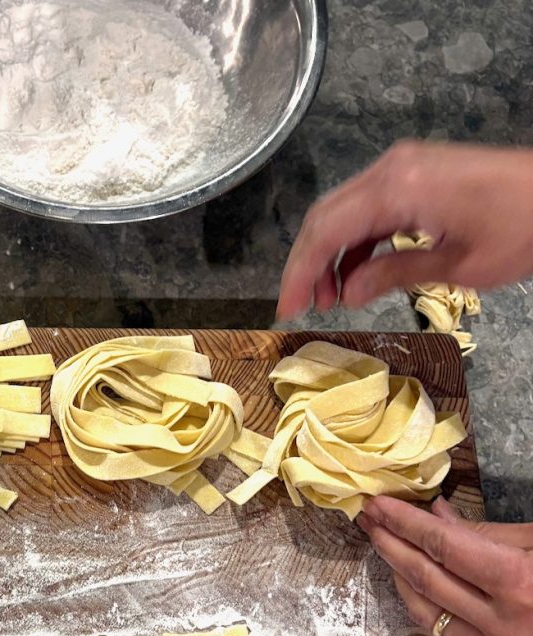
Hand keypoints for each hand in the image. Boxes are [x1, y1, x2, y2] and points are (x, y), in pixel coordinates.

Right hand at [277, 140, 532, 319]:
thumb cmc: (523, 228)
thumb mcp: (456, 266)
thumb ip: (392, 275)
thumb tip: (345, 294)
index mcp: (397, 189)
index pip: (325, 231)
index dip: (300, 272)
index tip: (286, 307)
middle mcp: (390, 169)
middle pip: (324, 217)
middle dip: (306, 264)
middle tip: (299, 306)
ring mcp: (401, 167)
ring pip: (341, 211)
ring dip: (328, 254)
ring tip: (330, 298)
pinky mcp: (413, 173)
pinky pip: (366, 207)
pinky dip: (353, 241)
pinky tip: (354, 274)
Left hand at [358, 495, 532, 635]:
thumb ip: (488, 531)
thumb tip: (434, 516)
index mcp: (520, 584)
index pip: (442, 546)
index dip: (404, 522)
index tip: (377, 503)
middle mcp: (505, 622)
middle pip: (426, 576)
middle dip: (391, 543)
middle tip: (367, 517)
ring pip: (426, 609)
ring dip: (398, 573)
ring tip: (383, 542)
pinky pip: (445, 628)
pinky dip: (423, 600)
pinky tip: (412, 576)